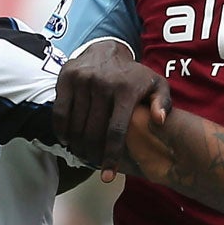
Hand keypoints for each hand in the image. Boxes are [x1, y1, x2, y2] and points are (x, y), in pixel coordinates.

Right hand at [54, 41, 170, 181]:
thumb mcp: (156, 85)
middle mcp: (103, 83)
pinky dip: (62, 131)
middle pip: (93, 132)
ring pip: (76, 125)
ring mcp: (82, 80)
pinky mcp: (66, 78)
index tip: (108, 175)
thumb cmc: (133, 76)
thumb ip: (163, 103)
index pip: (116, 131)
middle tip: (93, 163)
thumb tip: (159, 120)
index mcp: (126, 89)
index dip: (111, 156)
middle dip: (92, 154)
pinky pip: (60, 113)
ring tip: (82, 154)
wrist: (107, 49)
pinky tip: (68, 140)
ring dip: (77, 146)